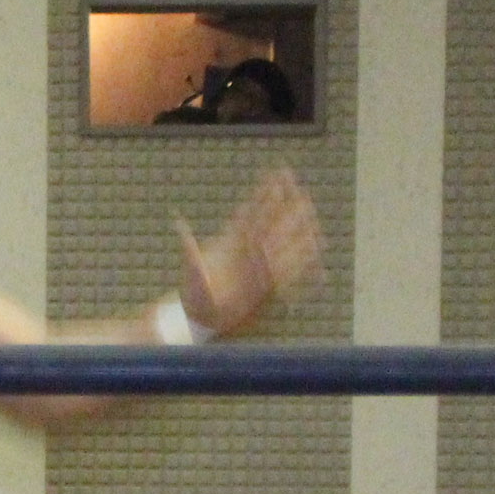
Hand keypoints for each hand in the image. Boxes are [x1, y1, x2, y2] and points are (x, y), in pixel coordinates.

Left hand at [176, 167, 322, 336]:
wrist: (202, 319)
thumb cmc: (193, 296)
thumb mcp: (191, 273)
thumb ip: (190, 251)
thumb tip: (179, 224)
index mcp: (230, 241)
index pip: (250, 211)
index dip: (263, 194)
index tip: (275, 174)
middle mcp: (247, 249)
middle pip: (268, 219)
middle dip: (282, 201)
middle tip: (295, 180)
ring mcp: (258, 263)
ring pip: (281, 238)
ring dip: (294, 222)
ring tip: (308, 206)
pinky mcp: (267, 281)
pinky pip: (289, 265)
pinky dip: (301, 255)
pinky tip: (314, 243)